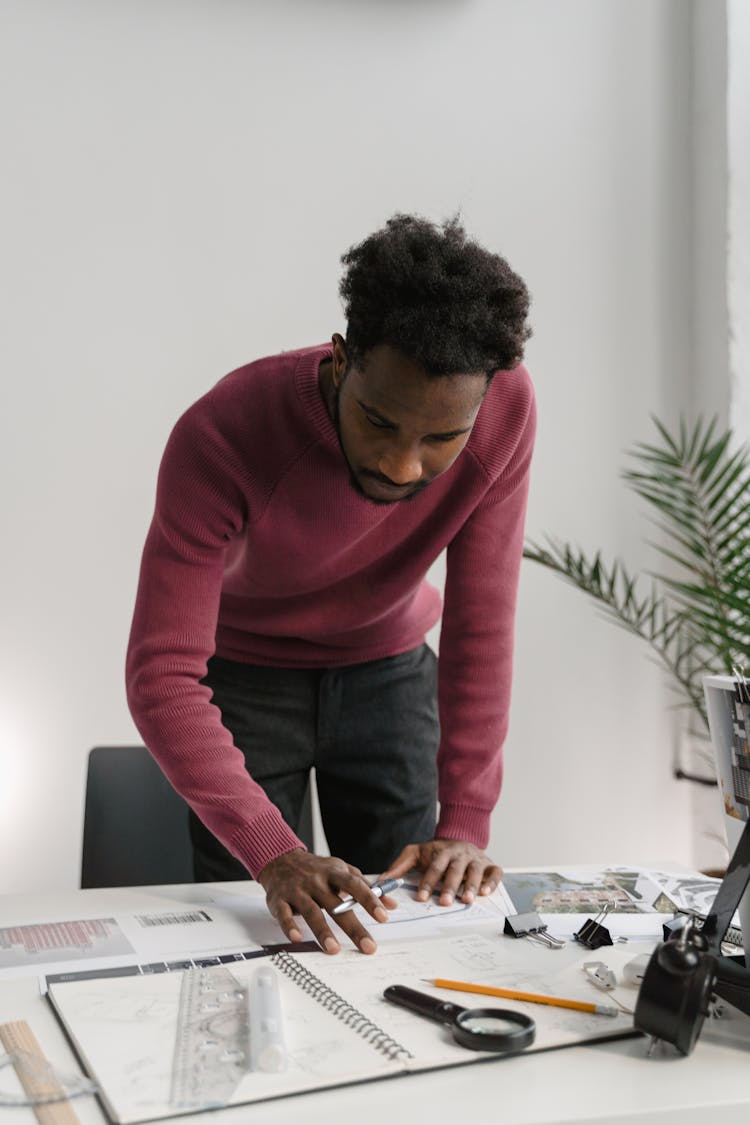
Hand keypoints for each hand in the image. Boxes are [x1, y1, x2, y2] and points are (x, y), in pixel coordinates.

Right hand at [256, 850, 398, 954]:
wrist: (281, 859)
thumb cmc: (317, 869)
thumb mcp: (342, 871)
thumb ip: (365, 886)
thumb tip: (391, 905)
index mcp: (333, 872)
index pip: (355, 885)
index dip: (369, 900)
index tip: (383, 917)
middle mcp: (316, 881)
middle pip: (336, 905)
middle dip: (353, 927)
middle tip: (368, 946)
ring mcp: (297, 890)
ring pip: (311, 911)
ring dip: (322, 931)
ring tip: (334, 949)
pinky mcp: (279, 900)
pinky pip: (284, 914)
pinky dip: (290, 926)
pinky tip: (298, 939)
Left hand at [381, 839, 501, 906]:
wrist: (461, 836)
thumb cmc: (437, 851)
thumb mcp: (416, 853)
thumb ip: (399, 866)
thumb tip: (380, 882)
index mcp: (441, 851)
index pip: (434, 867)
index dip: (428, 882)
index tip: (421, 897)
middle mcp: (459, 854)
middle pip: (454, 870)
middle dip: (449, 886)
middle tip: (444, 902)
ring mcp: (476, 859)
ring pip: (475, 871)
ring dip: (471, 885)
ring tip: (467, 900)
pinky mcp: (490, 865)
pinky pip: (494, 872)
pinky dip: (492, 882)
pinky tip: (485, 892)